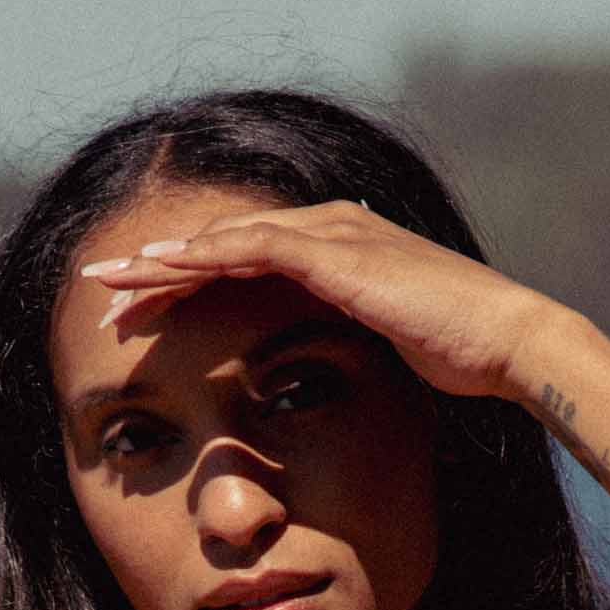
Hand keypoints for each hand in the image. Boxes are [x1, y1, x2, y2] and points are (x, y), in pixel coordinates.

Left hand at [79, 198, 563, 402]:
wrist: (505, 343)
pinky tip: (162, 270)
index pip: (245, 260)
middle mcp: (329, 230)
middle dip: (159, 267)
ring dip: (165, 261)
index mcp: (339, 251)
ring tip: (113, 280)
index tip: (144, 310)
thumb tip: (332, 378)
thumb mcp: (393, 349)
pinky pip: (252, 247)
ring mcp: (332, 237)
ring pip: (224, 240)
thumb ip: (358, 346)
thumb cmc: (462, 358)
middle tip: (104, 286)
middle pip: (222, 243)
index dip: (190, 284)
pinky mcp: (336, 254)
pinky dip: (203, 257)